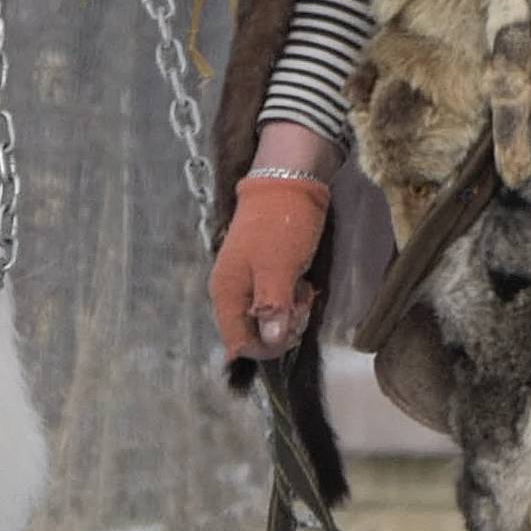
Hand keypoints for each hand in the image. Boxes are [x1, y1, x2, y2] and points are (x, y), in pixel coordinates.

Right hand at [212, 172, 328, 362]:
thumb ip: (272, 306)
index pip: (238, 343)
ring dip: (290, 313)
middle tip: (302, 306)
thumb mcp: (279, 268)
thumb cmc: (281, 225)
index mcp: (226, 293)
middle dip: (281, 328)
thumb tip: (271, 342)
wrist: (287, 182)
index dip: (266, 347)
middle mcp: (231, 292)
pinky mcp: (262, 273)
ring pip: (267, 319)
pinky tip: (304, 284)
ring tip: (304, 291)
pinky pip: (275, 301)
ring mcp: (246, 282)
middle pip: (253, 333)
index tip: (292, 331)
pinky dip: (292, 298)